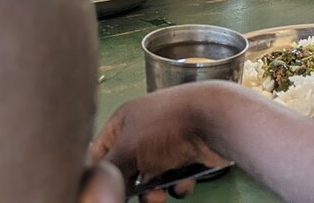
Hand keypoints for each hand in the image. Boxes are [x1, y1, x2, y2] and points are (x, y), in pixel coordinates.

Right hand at [90, 86, 229, 200]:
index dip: (99, 173)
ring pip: (151, 176)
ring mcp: (166, 140)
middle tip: (136, 198)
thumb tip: (103, 190)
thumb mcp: (128, 150)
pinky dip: (177, 183)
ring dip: (154, 191)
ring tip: (161, 196)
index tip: (105, 192)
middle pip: (127, 167)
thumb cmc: (166, 129)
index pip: (99, 151)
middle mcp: (142, 127)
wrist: (215, 119)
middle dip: (131, 188)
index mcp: (123, 119)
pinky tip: (184, 183)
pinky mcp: (187, 152)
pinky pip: (174, 175)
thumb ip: (110, 172)